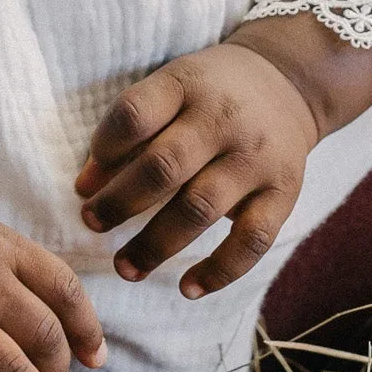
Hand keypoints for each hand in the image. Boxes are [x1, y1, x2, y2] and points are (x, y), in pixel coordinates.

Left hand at [76, 22, 371, 298]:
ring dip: (155, 245)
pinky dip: (219, 271)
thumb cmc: (208, 94)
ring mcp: (255, 159)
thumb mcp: (171, 87)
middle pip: (164, 167)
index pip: (136, 115)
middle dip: (120, 203)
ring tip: (124, 267)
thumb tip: (86, 187)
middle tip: (91, 224)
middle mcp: (223, 120)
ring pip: (200, 208)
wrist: (286, 82)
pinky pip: (252, 240)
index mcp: (186, 86)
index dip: (104, 149)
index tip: (85, 182)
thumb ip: (130, 131)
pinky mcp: (283, 193)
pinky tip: (188, 289)